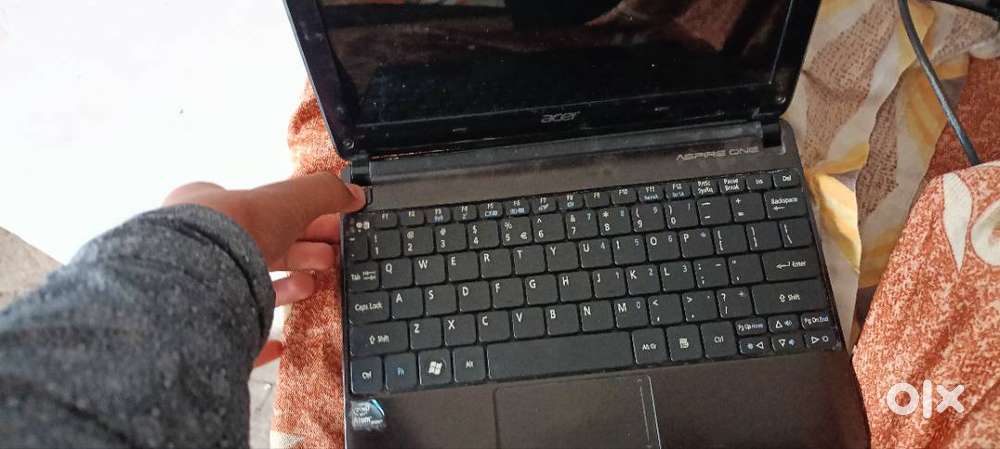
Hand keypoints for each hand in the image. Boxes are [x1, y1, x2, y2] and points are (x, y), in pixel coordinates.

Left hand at [164, 172, 365, 365]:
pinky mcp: (203, 329)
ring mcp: (198, 288)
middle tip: (331, 258)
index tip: (325, 229)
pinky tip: (280, 342)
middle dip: (300, 251)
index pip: (258, 211)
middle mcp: (199, 246)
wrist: (197, 281)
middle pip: (259, 248)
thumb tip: (354, 193)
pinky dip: (261, 338)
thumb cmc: (235, 228)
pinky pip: (234, 334)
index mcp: (210, 208)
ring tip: (315, 286)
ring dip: (286, 286)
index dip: (296, 219)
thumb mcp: (289, 198)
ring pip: (247, 287)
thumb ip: (323, 193)